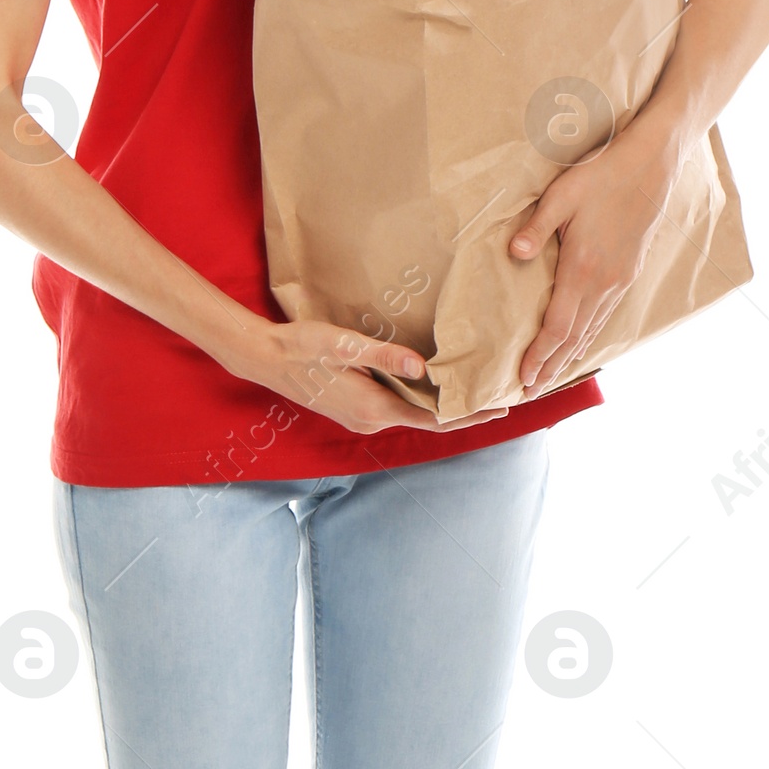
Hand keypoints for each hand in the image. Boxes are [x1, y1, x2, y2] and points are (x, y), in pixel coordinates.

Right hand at [230, 316, 507, 437]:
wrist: (264, 357)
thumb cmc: (302, 346)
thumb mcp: (344, 346)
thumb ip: (384, 357)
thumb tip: (424, 368)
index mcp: (373, 410)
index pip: (435, 419)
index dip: (470, 414)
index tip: (501, 407)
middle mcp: (370, 422)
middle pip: (430, 422)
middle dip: (466, 413)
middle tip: (504, 401)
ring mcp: (361, 419)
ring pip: (414, 416)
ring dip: (445, 408)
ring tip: (476, 393)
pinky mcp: (354, 409)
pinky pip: (398, 410)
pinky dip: (423, 403)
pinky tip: (435, 389)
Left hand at [509, 138, 673, 393]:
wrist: (650, 166)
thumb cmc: (601, 176)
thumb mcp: (561, 195)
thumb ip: (536, 227)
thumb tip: (514, 253)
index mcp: (583, 269)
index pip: (557, 327)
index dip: (539, 356)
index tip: (522, 380)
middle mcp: (604, 284)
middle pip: (572, 339)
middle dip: (550, 369)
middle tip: (529, 394)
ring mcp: (619, 282)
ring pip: (590, 331)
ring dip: (568, 358)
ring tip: (549, 379)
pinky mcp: (628, 274)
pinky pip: (604, 317)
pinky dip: (587, 338)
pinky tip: (578, 346)